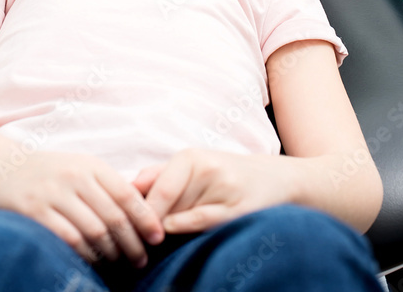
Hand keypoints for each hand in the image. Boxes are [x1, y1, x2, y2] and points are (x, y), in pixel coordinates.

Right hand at [0, 152, 163, 265]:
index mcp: (91, 165)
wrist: (4, 167)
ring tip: (121, 263)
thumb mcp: (81, 168)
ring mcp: (54, 194)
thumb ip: (107, 186)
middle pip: (114, 217)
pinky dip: (87, 255)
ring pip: (94, 232)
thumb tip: (143, 213)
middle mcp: (74, 177)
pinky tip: (95, 262)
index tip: (158, 237)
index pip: (127, 194)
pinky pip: (69, 240)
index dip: (146, 218)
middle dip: (133, 243)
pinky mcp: (35, 212)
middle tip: (142, 259)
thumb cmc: (51, 172)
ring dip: (112, 253)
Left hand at [133, 150, 294, 233]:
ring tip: (151, 244)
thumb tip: (129, 186)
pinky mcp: (240, 208)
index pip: (157, 191)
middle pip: (168, 207)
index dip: (139, 214)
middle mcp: (207, 169)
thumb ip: (160, 175)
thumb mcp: (193, 168)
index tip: (125, 231)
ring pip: (185, 217)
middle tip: (133, 243)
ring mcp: (225, 188)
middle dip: (149, 226)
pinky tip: (177, 234)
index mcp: (191, 157)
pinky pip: (206, 222)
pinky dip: (188, 229)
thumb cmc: (225, 175)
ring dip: (166, 232)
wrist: (277, 178)